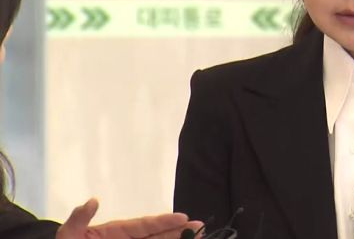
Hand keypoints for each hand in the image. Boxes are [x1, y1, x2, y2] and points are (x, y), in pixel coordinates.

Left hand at [56, 198, 203, 238]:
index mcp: (116, 232)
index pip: (145, 225)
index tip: (183, 218)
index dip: (164, 221)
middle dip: (180, 232)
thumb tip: (92, 201)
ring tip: (199, 237)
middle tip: (201, 227)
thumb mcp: (69, 235)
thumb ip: (79, 220)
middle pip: (159, 236)